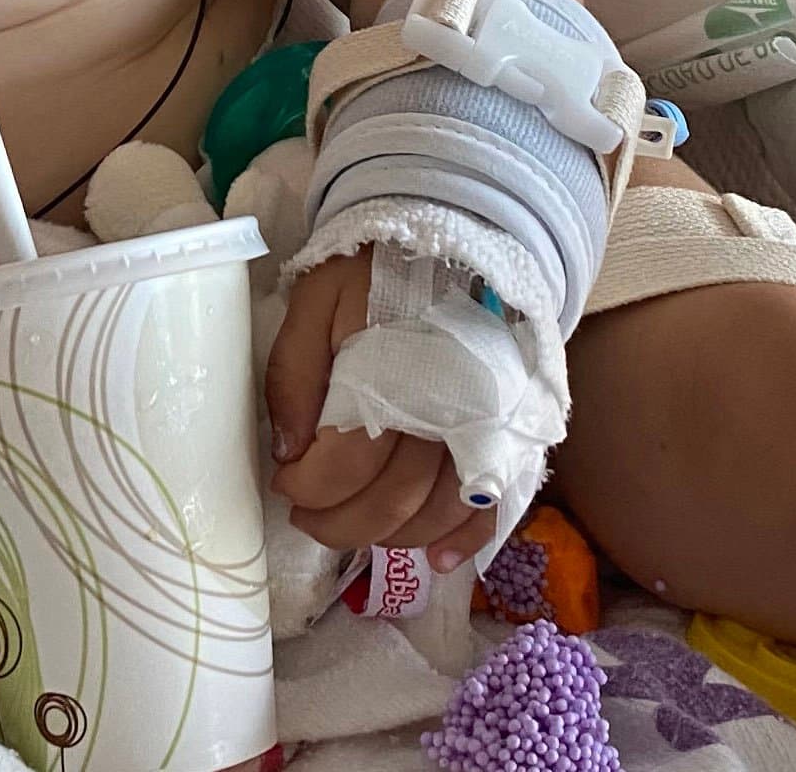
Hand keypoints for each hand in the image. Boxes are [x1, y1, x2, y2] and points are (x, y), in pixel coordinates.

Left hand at [264, 249, 498, 571]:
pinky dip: (467, 540)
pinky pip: (494, 504)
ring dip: (389, 537)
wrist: (459, 236)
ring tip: (351, 527)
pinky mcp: (510, 432)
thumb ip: (294, 373)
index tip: (285, 481)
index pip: (344, 464)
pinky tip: (436, 559)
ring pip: (438, 514)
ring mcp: (486, 425)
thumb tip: (287, 452)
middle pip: (392, 502)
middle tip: (305, 515)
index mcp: (392, 372)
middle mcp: (446, 408)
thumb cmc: (377, 270)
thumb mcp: (316, 299)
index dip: (306, 487)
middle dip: (337, 523)